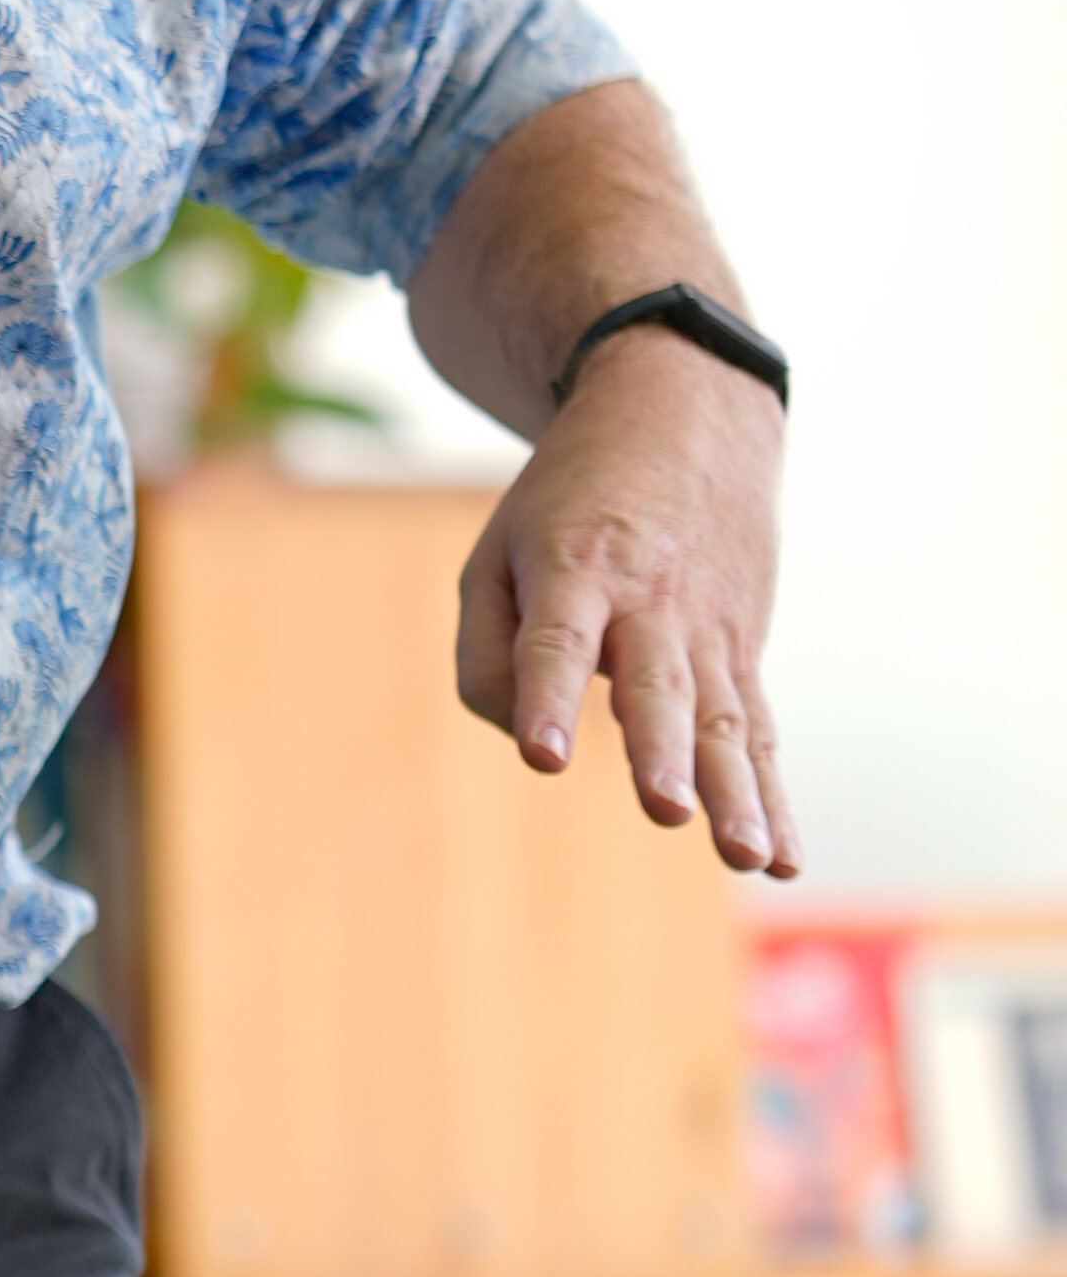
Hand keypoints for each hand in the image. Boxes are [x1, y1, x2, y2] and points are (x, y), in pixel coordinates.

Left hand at [454, 332, 800, 876]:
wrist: (689, 416)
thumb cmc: (570, 504)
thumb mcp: (498, 552)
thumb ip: (490, 653)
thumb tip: (533, 744)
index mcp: (577, 565)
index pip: (558, 639)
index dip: (548, 697)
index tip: (543, 755)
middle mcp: (651, 601)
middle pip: (658, 686)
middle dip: (662, 753)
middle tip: (665, 809)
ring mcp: (708, 629)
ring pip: (724, 720)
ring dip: (737, 794)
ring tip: (747, 856)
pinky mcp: (743, 652)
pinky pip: (761, 732)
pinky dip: (775, 795)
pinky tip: (785, 861)